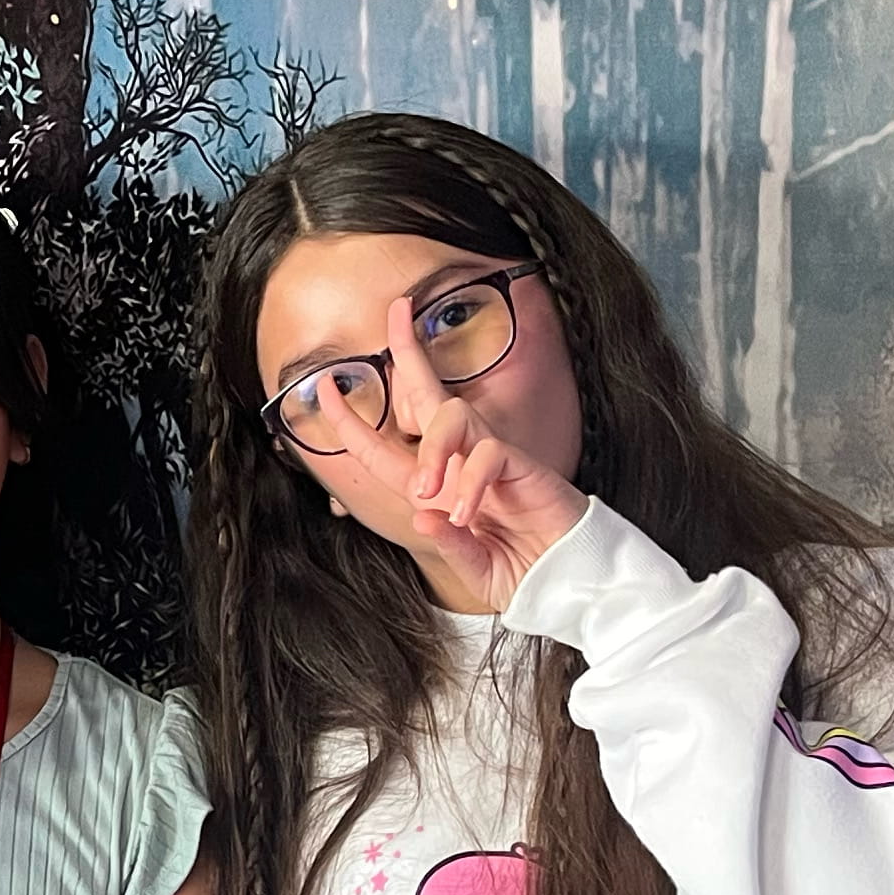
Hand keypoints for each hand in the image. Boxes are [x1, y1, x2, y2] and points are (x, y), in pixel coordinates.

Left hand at [318, 297, 587, 608]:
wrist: (569, 583)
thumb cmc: (523, 571)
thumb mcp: (473, 567)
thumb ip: (448, 545)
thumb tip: (422, 516)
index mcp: (439, 489)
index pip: (388, 448)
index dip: (354, 422)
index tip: (324, 389)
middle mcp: (461, 465)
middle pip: (429, 395)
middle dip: (409, 352)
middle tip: (395, 311)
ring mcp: (492, 461)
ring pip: (453, 415)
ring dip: (432, 450)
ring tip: (425, 490)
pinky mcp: (522, 466)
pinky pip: (487, 453)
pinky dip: (470, 481)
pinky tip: (468, 514)